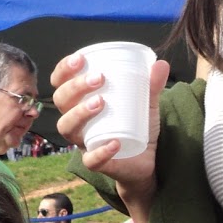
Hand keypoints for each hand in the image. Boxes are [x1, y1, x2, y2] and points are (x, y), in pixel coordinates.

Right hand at [49, 52, 168, 197]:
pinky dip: (101, 151)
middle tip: (99, 78)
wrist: (147, 160)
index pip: (61, 83)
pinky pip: (90, 159)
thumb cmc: (136, 126)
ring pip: (67, 128)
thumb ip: (151, 85)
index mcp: (82, 102)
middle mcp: (77, 121)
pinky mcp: (97, 163)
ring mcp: (84, 142)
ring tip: (100, 103)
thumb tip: (161, 64)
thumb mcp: (146, 103)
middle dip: (75, 87)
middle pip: (62, 101)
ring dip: (79, 113)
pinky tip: (115, 142)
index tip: (80, 59)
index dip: (64, 70)